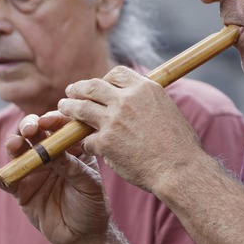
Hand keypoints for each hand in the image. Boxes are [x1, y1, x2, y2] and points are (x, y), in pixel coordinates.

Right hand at [0, 112, 110, 243]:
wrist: (81, 236)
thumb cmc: (91, 206)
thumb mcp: (89, 184)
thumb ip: (72, 167)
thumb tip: (55, 151)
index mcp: (71, 148)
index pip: (60, 126)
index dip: (52, 119)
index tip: (47, 121)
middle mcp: (50, 154)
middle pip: (34, 133)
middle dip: (29, 126)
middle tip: (29, 130)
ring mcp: (34, 170)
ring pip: (18, 151)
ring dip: (13, 145)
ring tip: (15, 147)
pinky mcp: (21, 189)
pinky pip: (6, 179)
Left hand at [58, 67, 201, 191]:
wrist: (180, 169)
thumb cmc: (180, 146)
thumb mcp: (168, 110)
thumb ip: (148, 103)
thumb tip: (138, 103)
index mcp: (145, 89)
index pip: (117, 74)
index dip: (105, 80)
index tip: (100, 86)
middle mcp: (127, 99)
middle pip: (93, 86)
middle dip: (79, 88)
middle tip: (71, 91)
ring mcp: (114, 120)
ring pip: (81, 107)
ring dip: (69, 107)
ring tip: (62, 107)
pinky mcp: (105, 141)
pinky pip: (87, 139)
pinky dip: (85, 143)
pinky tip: (85, 146)